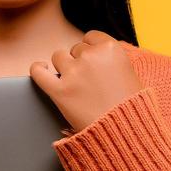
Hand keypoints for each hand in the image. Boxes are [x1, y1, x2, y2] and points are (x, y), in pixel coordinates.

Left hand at [30, 30, 144, 133]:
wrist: (127, 133)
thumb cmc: (133, 108)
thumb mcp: (133, 75)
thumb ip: (114, 61)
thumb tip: (101, 56)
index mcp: (111, 49)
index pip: (91, 37)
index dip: (90, 48)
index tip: (91, 59)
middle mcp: (92, 56)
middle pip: (76, 48)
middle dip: (80, 61)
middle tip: (88, 80)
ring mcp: (74, 73)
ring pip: (58, 57)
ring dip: (63, 66)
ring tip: (72, 80)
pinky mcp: (60, 91)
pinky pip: (38, 72)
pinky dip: (37, 69)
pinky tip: (40, 68)